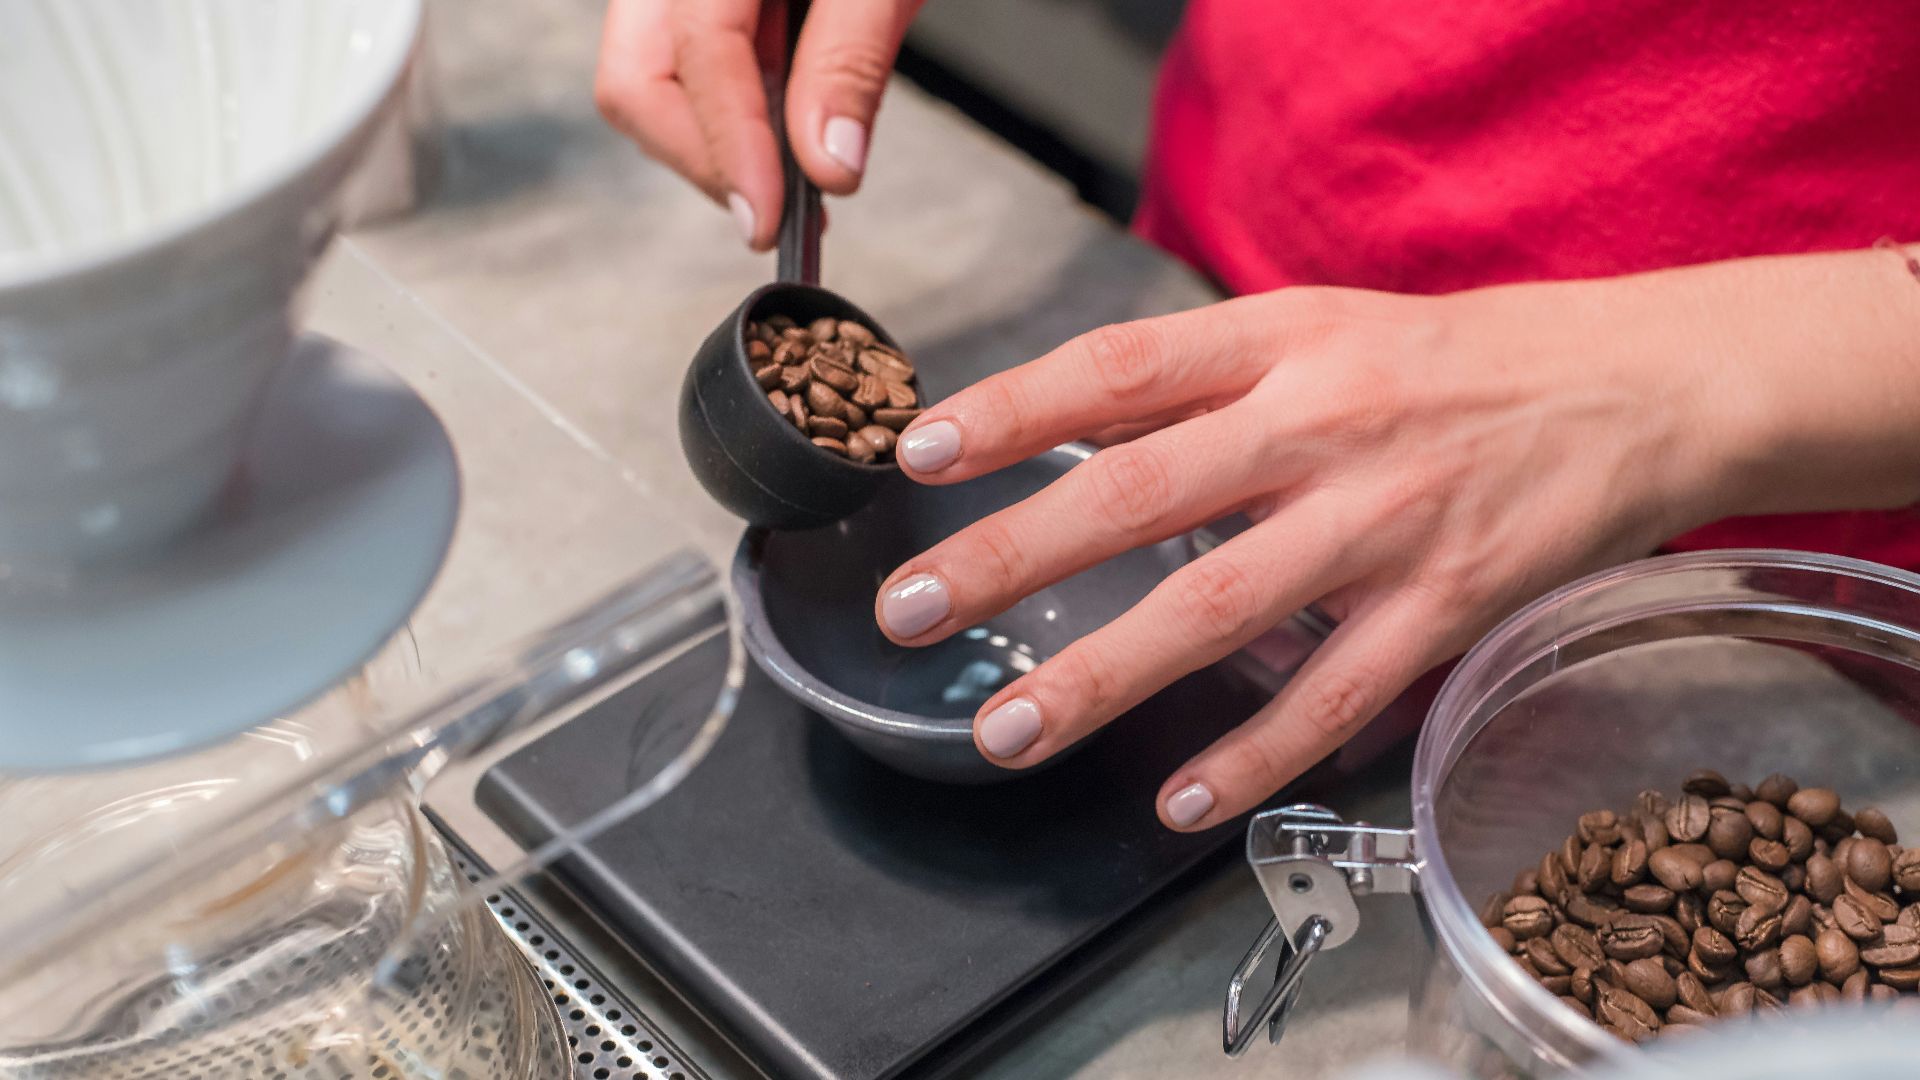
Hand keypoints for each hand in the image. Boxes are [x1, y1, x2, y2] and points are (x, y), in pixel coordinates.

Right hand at [594, 0, 922, 248]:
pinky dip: (735, 111)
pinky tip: (788, 137)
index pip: (698, 55)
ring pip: (653, 80)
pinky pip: (688, 63)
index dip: (732, 148)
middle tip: (779, 214)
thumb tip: (828, 164)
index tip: (770, 221)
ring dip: (720, 143)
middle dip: (706, 158)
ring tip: (799, 182)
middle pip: (638, 78)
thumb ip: (852, 60)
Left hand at [872, 272, 1769, 830]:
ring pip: (1220, 606)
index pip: (1120, 366)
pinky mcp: (1447, 602)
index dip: (1013, 409)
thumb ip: (1197, 380)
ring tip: (1008, 728)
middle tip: (910, 607)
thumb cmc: (1450, 364)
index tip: (919, 453)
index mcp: (1281, 341)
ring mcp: (1386, 519)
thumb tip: (1062, 426)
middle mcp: (1324, 422)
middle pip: (1142, 491)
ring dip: (1103, 674)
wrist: (1634, 389)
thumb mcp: (1318, 328)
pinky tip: (1178, 796)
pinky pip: (1333, 692)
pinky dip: (1252, 751)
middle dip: (1013, 553)